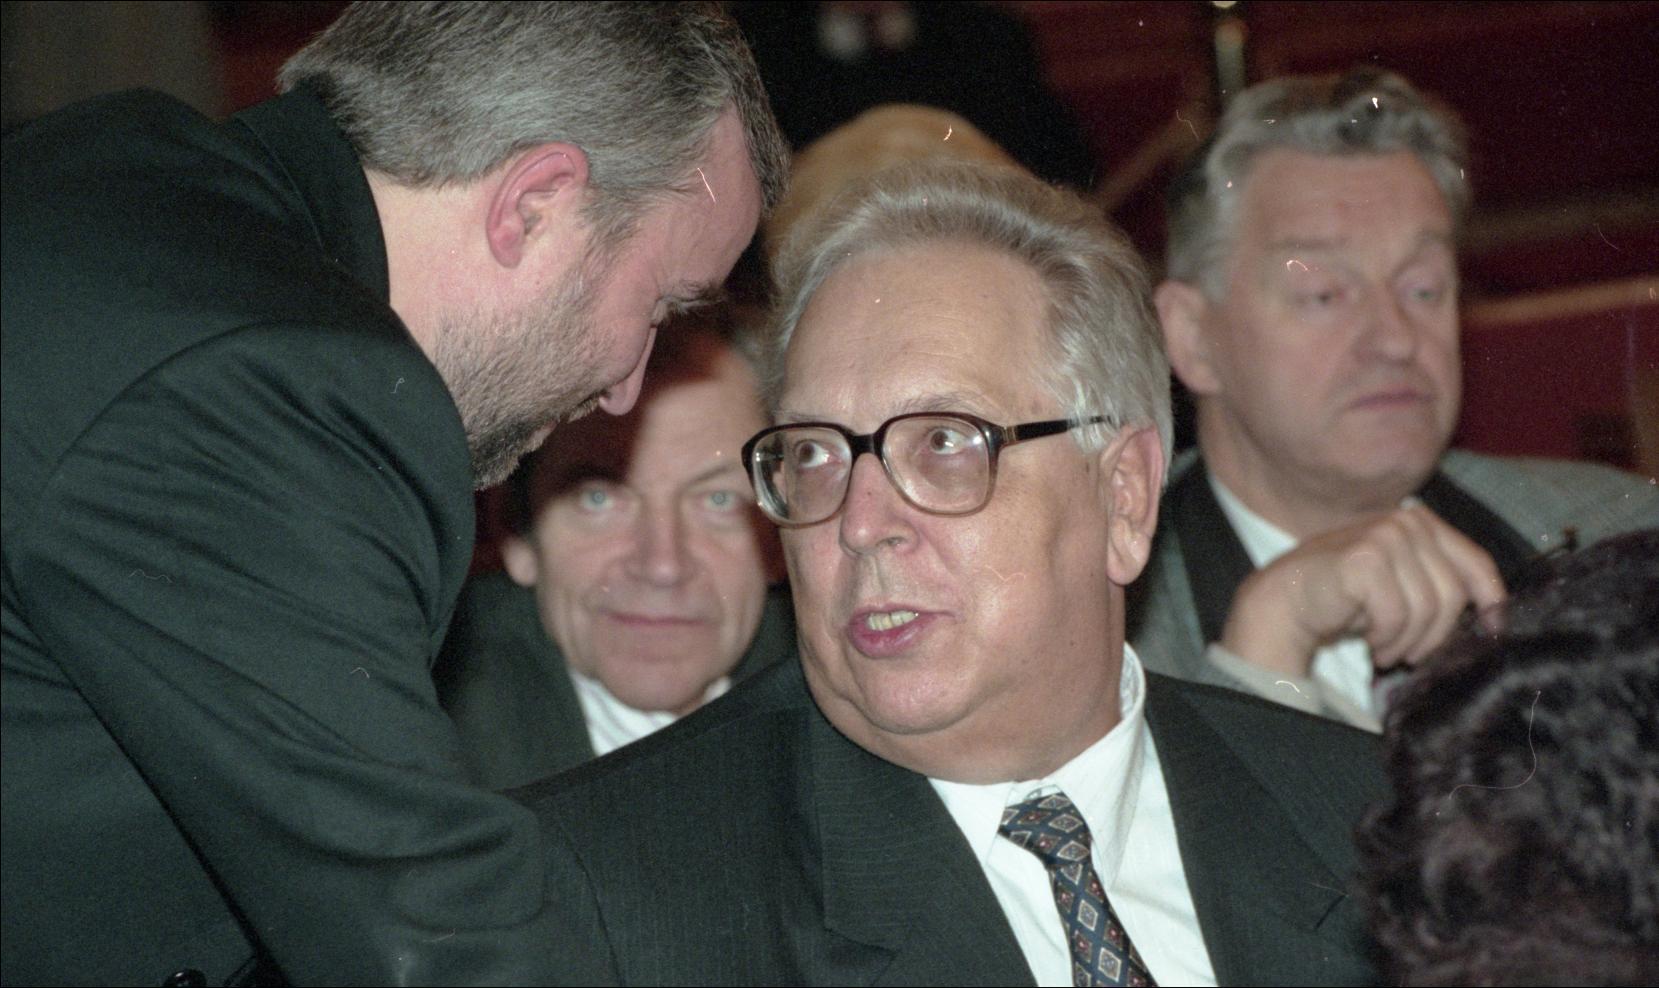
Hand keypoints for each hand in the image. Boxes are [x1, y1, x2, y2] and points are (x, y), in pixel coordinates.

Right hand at [1220, 504, 1505, 676]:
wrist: (1287, 598)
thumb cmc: (1347, 597)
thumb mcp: (1403, 584)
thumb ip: (1441, 582)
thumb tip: (1495, 614)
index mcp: (1420, 521)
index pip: (1475, 561)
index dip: (1490, 600)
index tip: (1493, 629)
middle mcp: (1406, 521)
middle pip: (1452, 594)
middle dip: (1434, 635)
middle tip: (1410, 653)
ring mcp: (1385, 536)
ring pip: (1427, 608)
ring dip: (1407, 641)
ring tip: (1386, 648)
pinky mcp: (1365, 559)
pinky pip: (1397, 615)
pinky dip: (1384, 638)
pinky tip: (1368, 641)